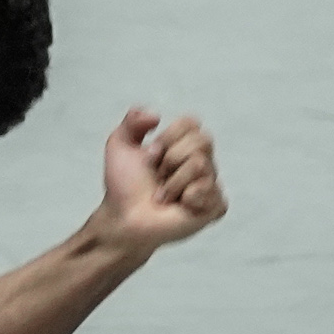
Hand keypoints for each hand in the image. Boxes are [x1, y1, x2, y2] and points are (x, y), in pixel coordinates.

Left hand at [94, 109, 225, 253]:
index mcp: (183, 144)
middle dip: (170, 158)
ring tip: (163, 195)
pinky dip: (190, 198)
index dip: (169, 137)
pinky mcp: (214, 207)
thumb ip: (133, 120)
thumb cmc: (124, 185)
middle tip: (158, 176)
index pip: (192, 123)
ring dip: (173, 182)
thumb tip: (157, 116)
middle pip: (202, 141)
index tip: (149, 155)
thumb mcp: (119, 144)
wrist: (123, 217)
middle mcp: (201, 162)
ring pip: (201, 166)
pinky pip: (213, 192)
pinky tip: (180, 207)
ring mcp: (209, 185)